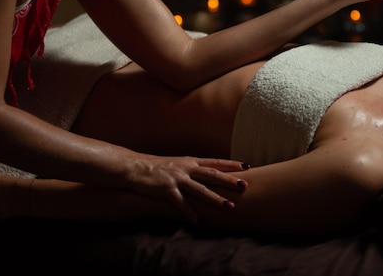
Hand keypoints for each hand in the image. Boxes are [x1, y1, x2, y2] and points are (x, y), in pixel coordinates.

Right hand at [126, 155, 248, 223]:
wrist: (135, 167)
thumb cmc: (157, 167)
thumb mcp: (178, 164)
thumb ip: (193, 168)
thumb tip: (207, 173)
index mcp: (190, 161)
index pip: (215, 162)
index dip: (231, 164)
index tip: (247, 165)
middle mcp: (186, 168)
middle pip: (212, 174)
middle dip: (229, 180)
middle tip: (245, 185)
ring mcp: (177, 178)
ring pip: (200, 190)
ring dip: (215, 199)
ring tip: (229, 207)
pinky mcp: (166, 189)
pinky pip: (180, 203)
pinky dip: (189, 212)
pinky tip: (198, 222)